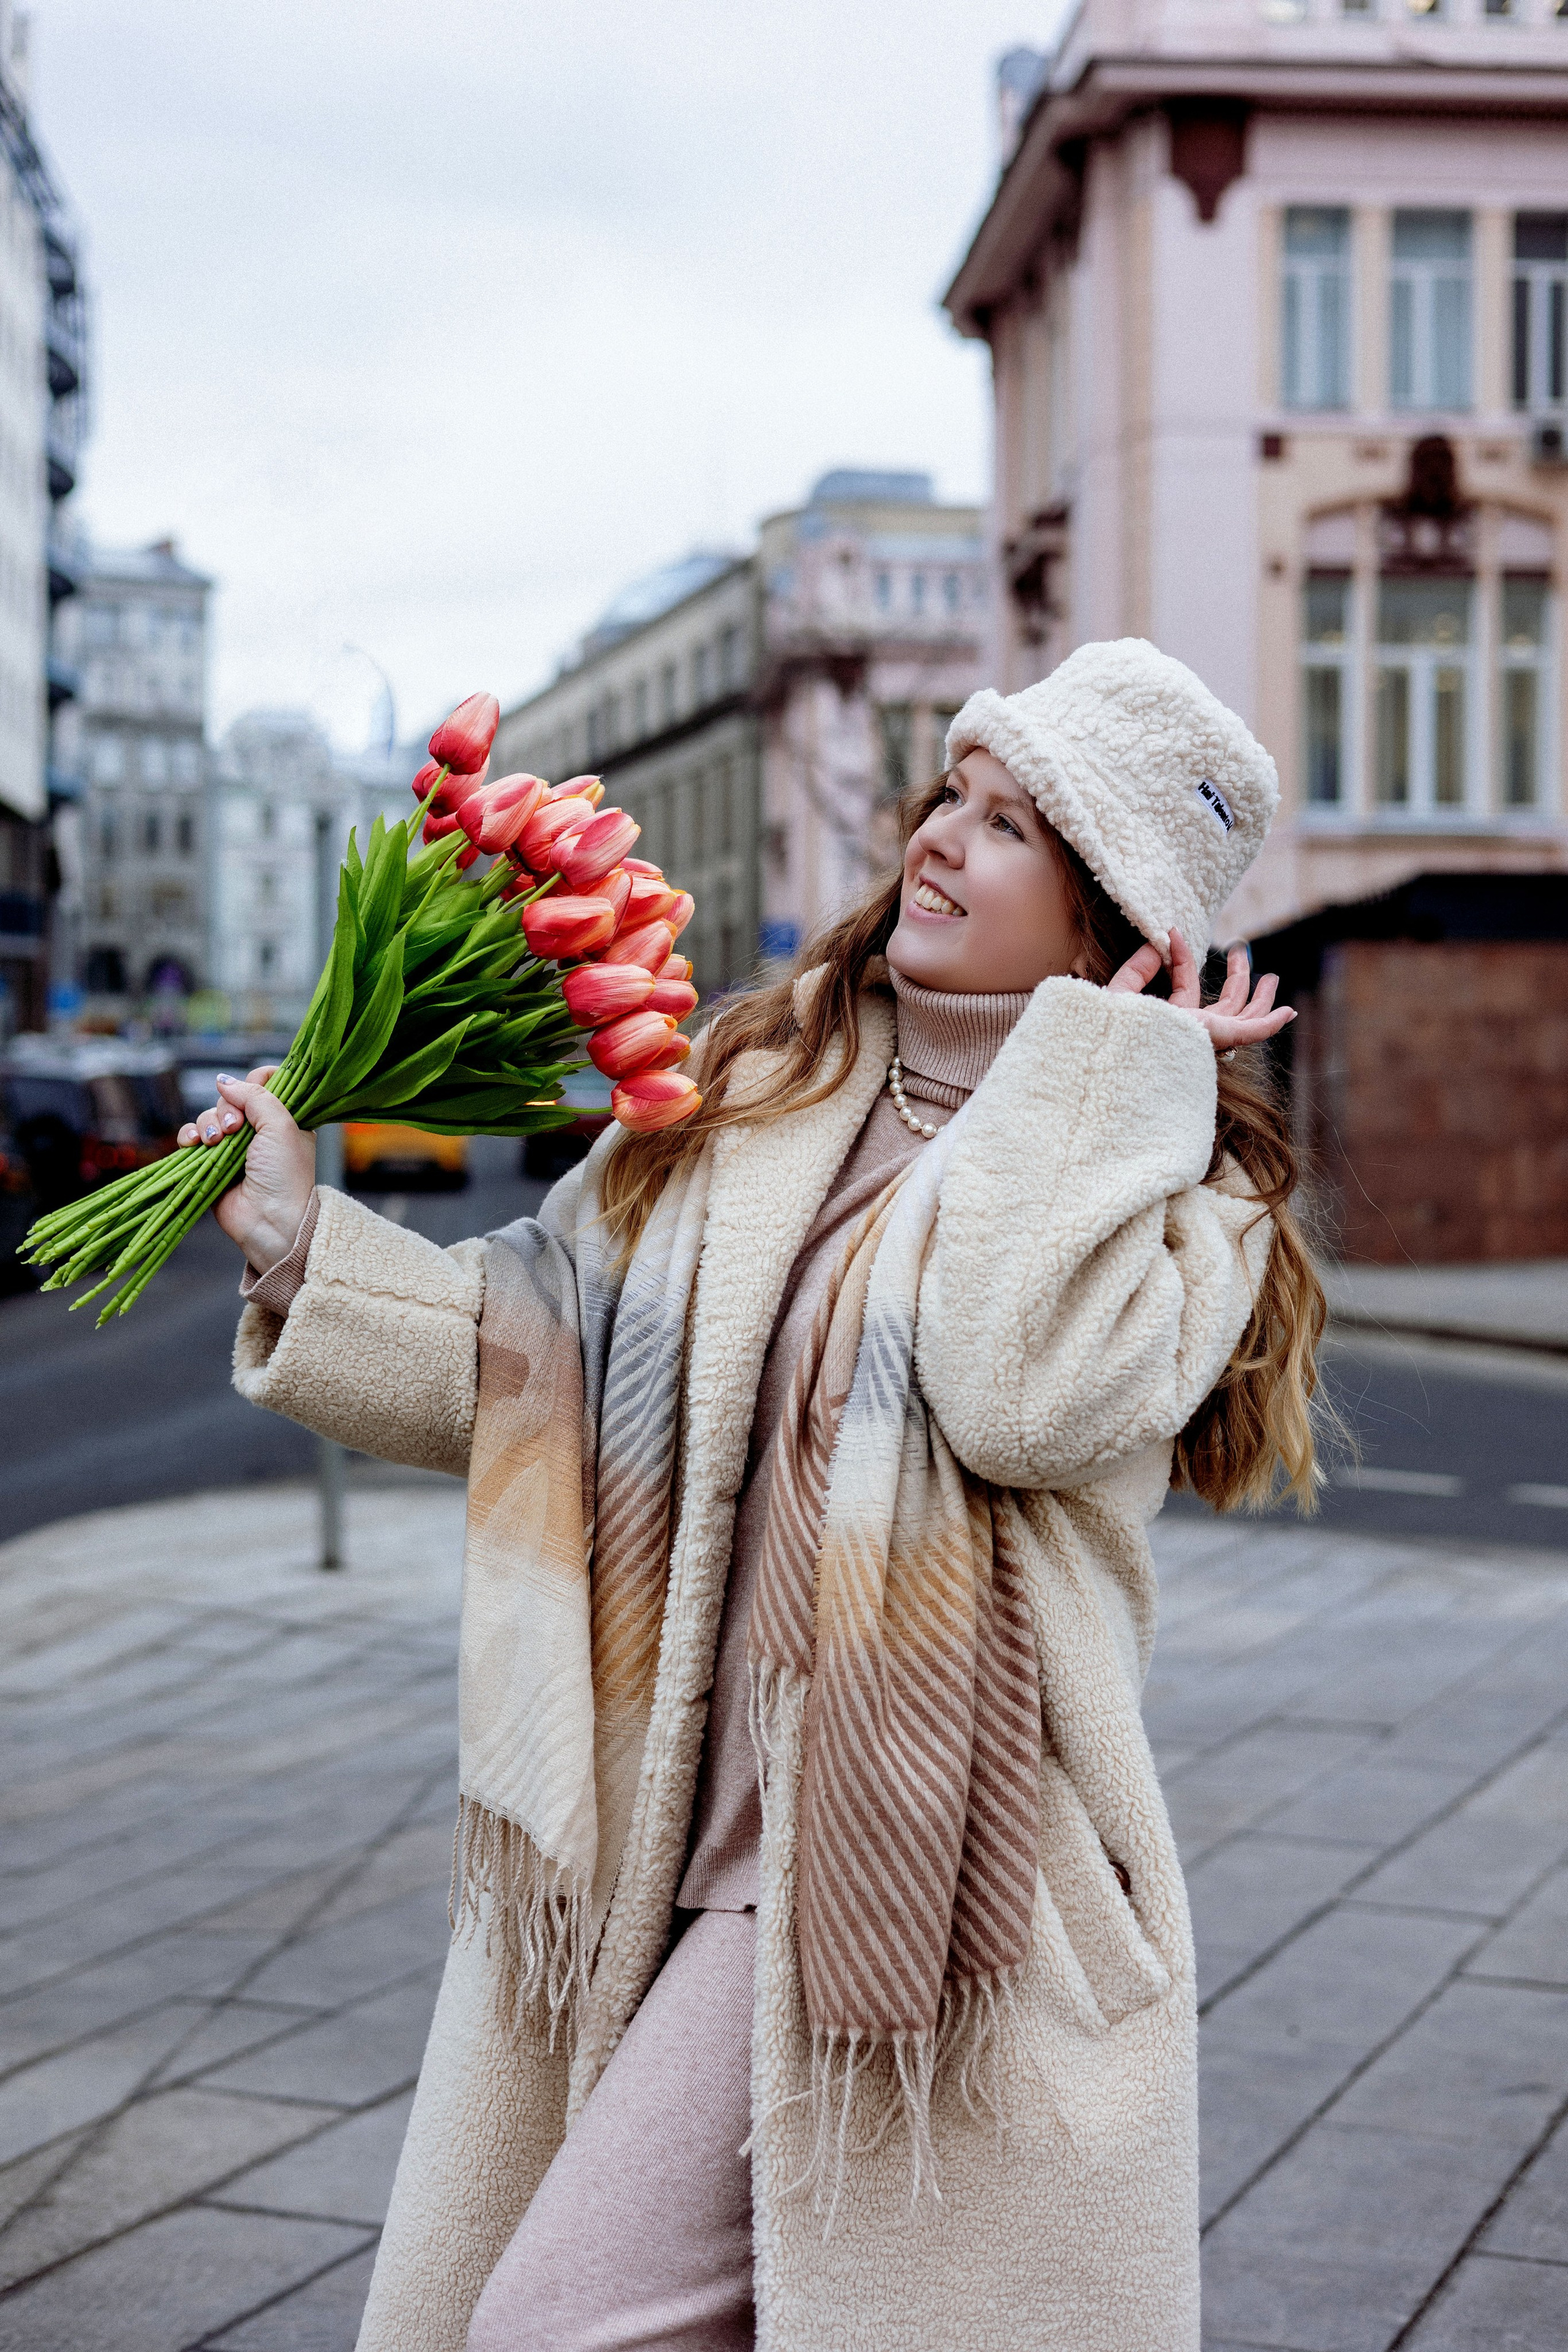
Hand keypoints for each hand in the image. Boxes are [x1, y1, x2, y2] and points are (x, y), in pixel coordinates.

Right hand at [177, 1065, 315, 1270]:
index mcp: (283, 1119)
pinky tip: (193, 1143)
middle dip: (228, 1109)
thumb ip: (255, 1095)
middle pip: (232, 1098)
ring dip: (208, 1124)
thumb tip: (225, 1080)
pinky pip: (193, 1137)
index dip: (256, 1080)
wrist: (270, 1220)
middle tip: (235, 1130)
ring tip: (216, 1142)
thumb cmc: (284, 1175)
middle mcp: (258, 1130)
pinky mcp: (211, 1163)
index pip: (266, 1084)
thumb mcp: (280, 1125)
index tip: (253, 1085)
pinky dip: (190, 1136)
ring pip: (210, 1117)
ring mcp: (234, 1147)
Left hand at [1105, 929, 1295, 1052]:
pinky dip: (1270, 1023)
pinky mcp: (1217, 1036)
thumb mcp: (1120, 992)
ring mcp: (1206, 1035)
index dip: (1182, 957)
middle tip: (1242, 952)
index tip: (1173, 931)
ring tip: (1271, 977)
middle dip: (1237, 979)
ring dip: (1259, 996)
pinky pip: (1250, 1032)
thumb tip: (1159, 942)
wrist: (1111, 1050)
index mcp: (1169, 1020)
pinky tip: (1288, 1011)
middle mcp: (1190, 1030)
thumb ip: (1138, 968)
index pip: (1185, 986)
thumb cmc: (1108, 1030)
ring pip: (1243, 1016)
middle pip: (1224, 1005)